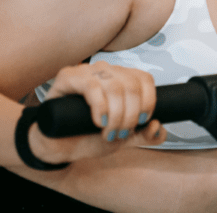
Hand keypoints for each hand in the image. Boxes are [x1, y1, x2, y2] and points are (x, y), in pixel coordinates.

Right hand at [28, 61, 163, 164]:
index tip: (142, 121)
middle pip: (132, 85)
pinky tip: (98, 121)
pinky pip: (92, 87)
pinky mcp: (67, 77)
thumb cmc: (86, 135)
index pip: (145, 79)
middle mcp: (107, 70)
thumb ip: (143, 134)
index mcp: (122, 78)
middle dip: (131, 115)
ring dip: (117, 115)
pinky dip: (100, 107)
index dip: (149, 101)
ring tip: (109, 132)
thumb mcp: (122, 138)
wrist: (57, 146)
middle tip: (121, 133)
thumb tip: (159, 127)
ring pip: (115, 87)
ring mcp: (87, 71)